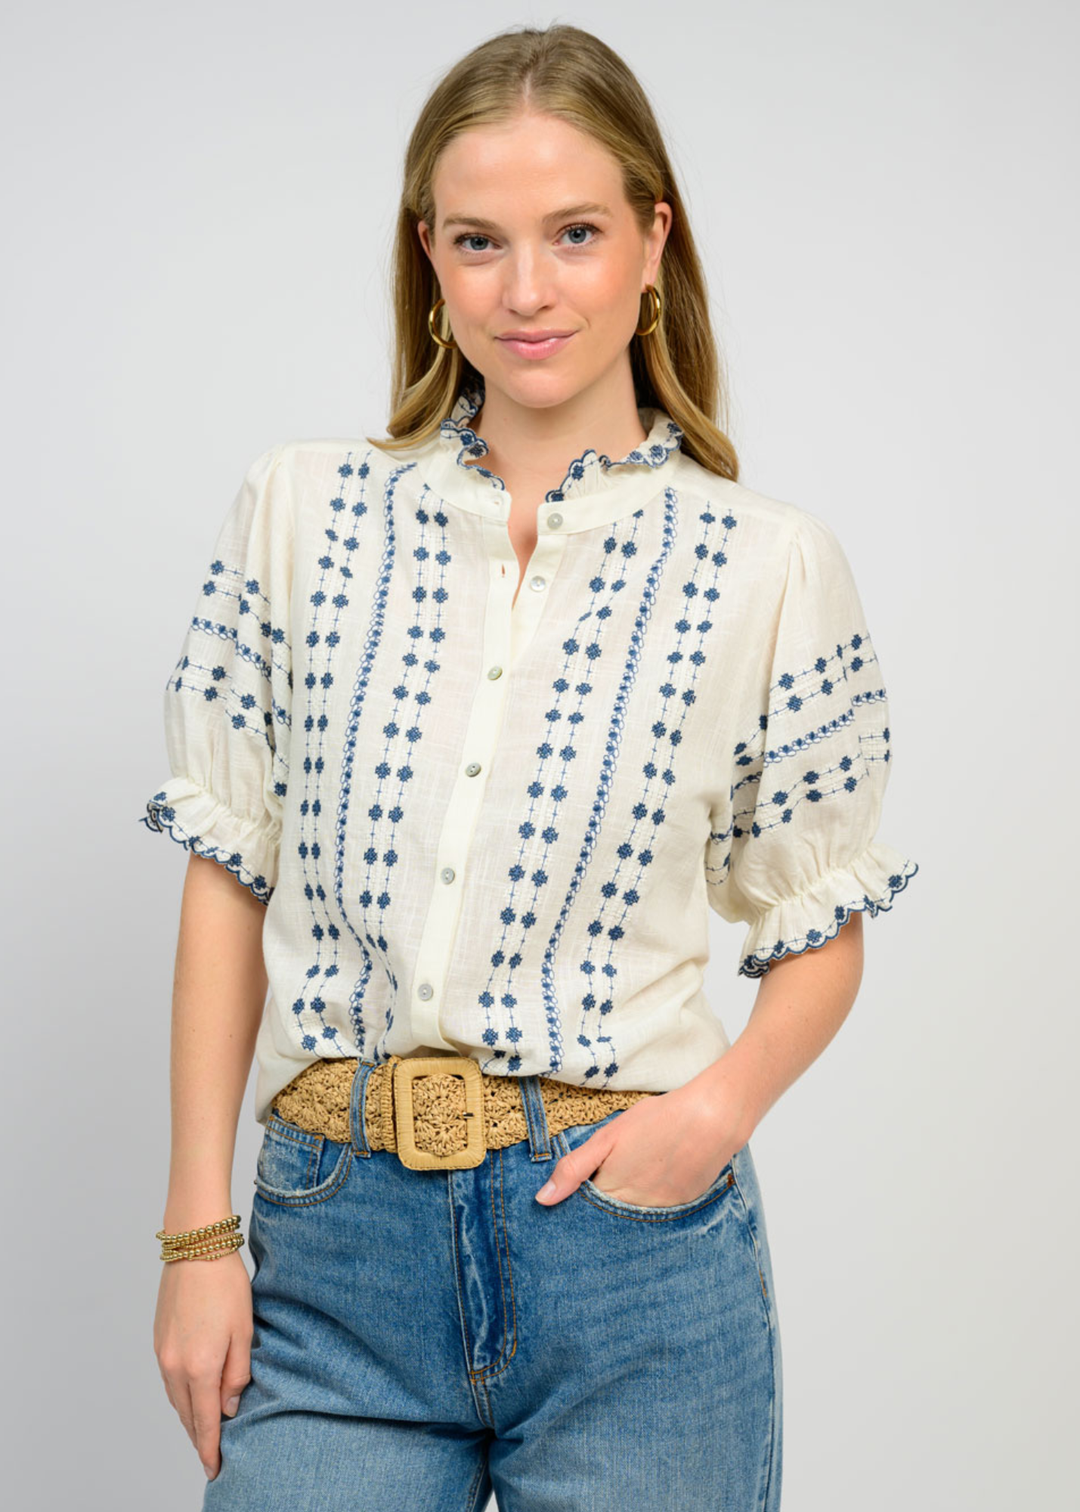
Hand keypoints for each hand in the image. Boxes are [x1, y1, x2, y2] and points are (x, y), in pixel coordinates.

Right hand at [153, 1249, 252, 1480]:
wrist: (194, 1247)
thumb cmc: (226, 1285)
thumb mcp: (244, 1330)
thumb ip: (237, 1374)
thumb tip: (228, 1408)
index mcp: (200, 1367)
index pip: (205, 1422)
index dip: (210, 1449)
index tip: (214, 1469)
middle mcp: (175, 1366)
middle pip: (187, 1416)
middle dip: (200, 1438)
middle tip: (212, 1456)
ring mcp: (162, 1354)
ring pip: (176, 1400)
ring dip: (190, 1417)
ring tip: (205, 1430)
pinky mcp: (158, 1341)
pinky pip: (169, 1381)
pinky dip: (181, 1396)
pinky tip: (192, 1396)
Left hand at [535, 1086, 745, 1207]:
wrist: (710, 1121)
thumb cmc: (658, 1121)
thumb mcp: (608, 1137)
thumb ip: (574, 1168)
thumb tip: (543, 1200)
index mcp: (612, 1192)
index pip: (584, 1216)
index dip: (576, 1211)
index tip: (569, 1208)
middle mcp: (635, 1212)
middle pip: (608, 1226)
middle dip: (600, 1218)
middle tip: (602, 1198)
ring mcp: (661, 1214)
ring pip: (635, 1225)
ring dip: (626, 1215)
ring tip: (630, 1189)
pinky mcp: (683, 1211)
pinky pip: (660, 1220)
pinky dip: (652, 1210)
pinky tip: (655, 1188)